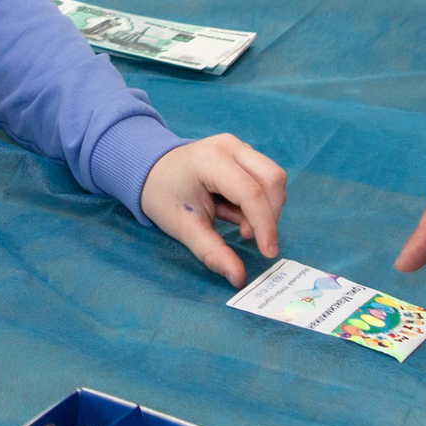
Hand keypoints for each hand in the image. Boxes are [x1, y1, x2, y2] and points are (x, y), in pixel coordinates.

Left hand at [141, 134, 287, 285]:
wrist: (151, 171)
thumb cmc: (164, 197)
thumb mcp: (184, 228)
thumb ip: (212, 252)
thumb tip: (239, 278)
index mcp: (209, 161)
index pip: (250, 192)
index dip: (264, 225)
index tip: (268, 252)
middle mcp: (229, 146)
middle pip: (272, 178)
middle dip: (269, 214)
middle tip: (246, 235)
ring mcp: (238, 146)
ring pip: (273, 177)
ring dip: (265, 207)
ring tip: (235, 222)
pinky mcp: (244, 152)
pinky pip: (265, 177)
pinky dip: (259, 200)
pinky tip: (234, 209)